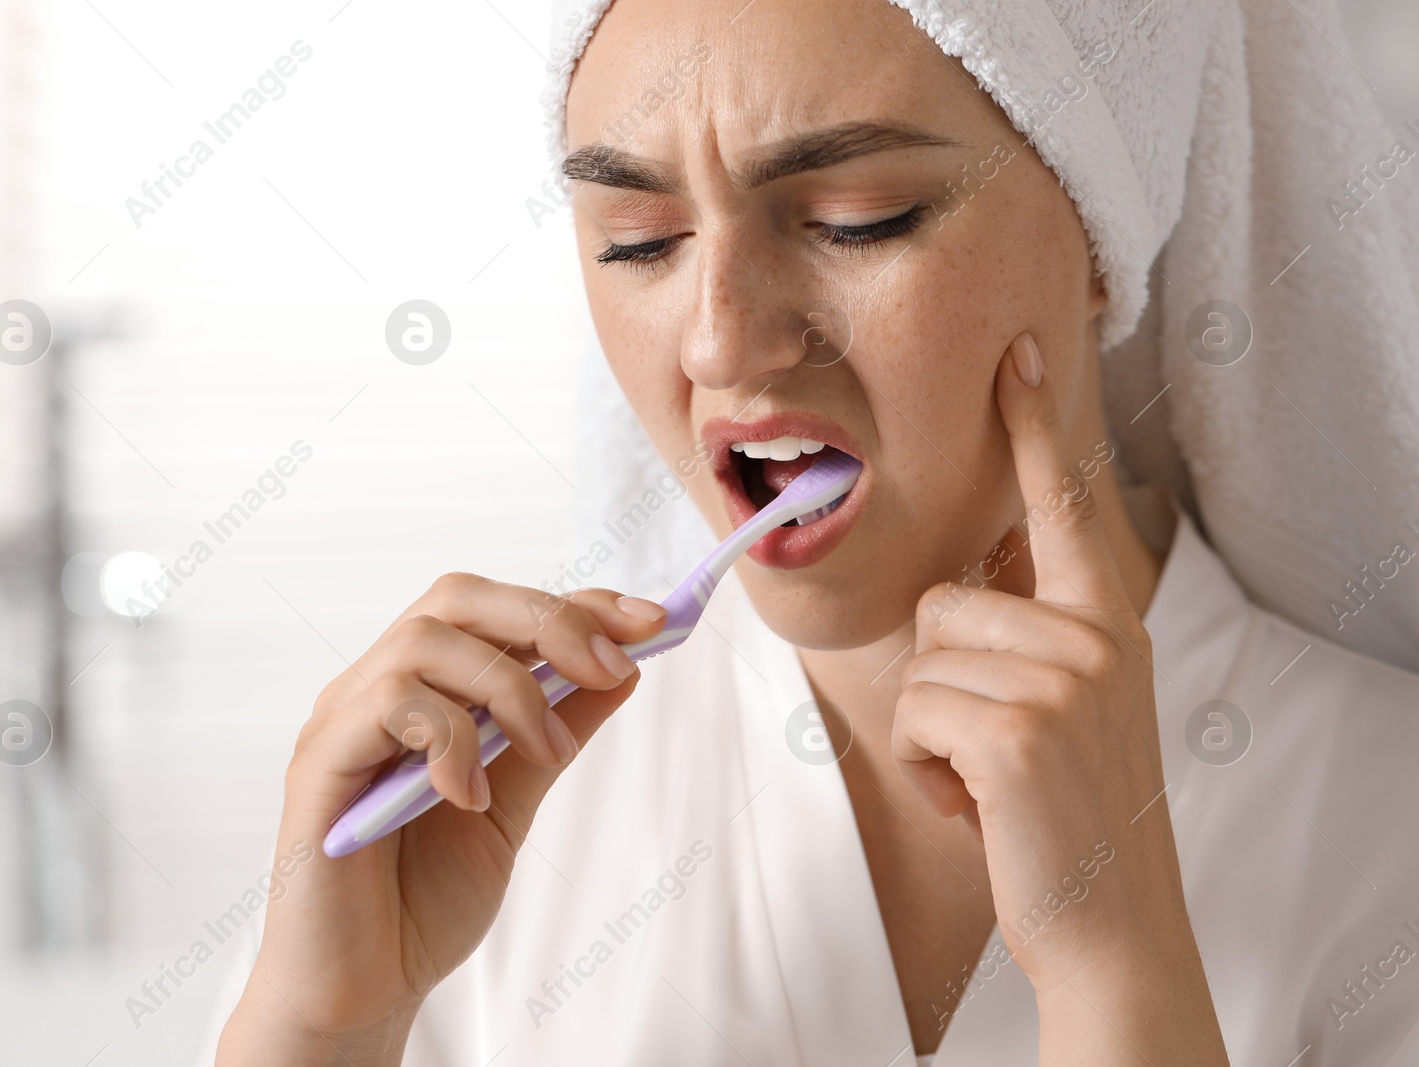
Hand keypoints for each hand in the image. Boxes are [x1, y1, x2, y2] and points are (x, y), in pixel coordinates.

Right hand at [218, 576, 667, 1066]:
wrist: (364, 989)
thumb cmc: (424, 898)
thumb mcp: (516, 802)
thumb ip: (556, 732)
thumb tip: (623, 669)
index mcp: (426, 689)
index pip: (500, 610)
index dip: (576, 604)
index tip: (649, 621)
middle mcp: (378, 687)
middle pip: (458, 598)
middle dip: (548, 621)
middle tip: (610, 669)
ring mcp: (343, 719)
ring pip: (426, 640)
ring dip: (508, 687)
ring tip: (544, 754)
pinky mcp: (319, 762)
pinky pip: (387, 705)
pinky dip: (449, 738)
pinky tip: (470, 795)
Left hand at [892, 333, 1225, 1063]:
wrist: (1110, 924)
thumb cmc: (1064, 812)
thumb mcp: (1069, 707)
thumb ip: (1034, 635)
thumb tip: (964, 583)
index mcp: (1109, 622)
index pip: (1063, 504)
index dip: (1034, 427)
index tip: (1016, 351)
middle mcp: (1097, 637)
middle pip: (942, 599)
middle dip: (941, 680)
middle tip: (995, 749)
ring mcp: (1064, 681)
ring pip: (921, 658)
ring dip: (931, 730)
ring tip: (989, 779)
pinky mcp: (1018, 730)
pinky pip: (914, 711)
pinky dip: (925, 767)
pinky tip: (976, 804)